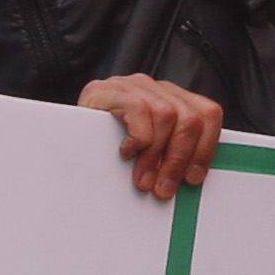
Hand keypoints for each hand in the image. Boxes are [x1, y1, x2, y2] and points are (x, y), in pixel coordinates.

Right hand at [76, 75, 224, 199]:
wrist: (66, 133)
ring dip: (156, 155)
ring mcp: (133, 86)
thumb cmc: (108, 147)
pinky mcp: (110, 90)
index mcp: (173, 99)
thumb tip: (190, 182)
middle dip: (179, 159)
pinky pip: (138, 110)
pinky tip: (126, 153)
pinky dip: (137, 138)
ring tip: (143, 179)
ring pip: (167, 116)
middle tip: (163, 188)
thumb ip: (170, 154)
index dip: (205, 148)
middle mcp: (156, 88)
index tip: (193, 179)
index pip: (208, 114)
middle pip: (190, 118)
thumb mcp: (148, 151)